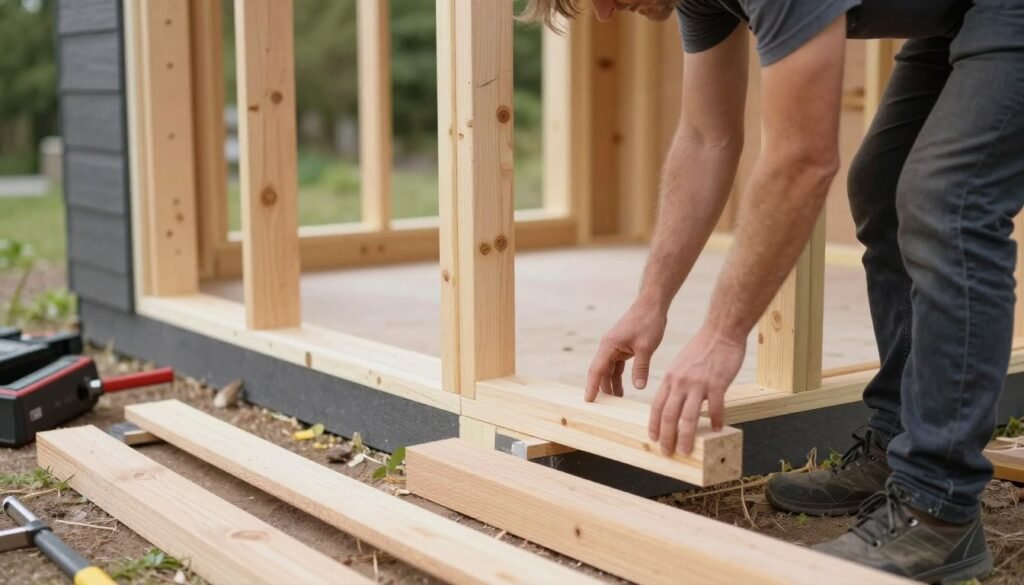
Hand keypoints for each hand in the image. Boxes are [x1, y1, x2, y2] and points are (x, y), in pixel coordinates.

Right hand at [585, 301, 666, 400]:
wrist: (651, 305)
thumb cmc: (647, 322)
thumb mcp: (646, 347)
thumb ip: (641, 368)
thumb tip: (638, 388)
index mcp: (609, 345)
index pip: (596, 369)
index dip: (591, 386)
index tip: (588, 401)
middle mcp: (608, 347)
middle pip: (600, 372)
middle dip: (601, 389)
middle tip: (604, 408)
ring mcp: (614, 347)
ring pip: (608, 370)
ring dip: (611, 385)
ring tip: (616, 402)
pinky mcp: (622, 348)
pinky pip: (616, 366)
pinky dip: (618, 378)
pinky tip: (624, 389)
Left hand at [648, 323, 744, 455]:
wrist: (720, 332)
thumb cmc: (702, 349)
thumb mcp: (680, 365)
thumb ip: (676, 383)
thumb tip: (675, 402)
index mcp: (670, 379)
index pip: (657, 406)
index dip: (655, 425)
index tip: (654, 439)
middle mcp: (680, 382)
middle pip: (669, 415)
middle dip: (667, 437)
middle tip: (668, 452)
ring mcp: (698, 383)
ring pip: (688, 416)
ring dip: (686, 436)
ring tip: (687, 450)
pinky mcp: (717, 383)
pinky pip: (715, 407)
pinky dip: (716, 420)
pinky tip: (718, 428)